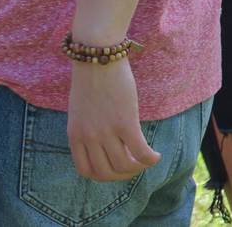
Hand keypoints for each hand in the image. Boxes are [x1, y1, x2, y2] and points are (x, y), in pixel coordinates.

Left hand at [67, 58, 160, 181]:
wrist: (98, 56)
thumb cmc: (92, 78)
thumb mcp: (81, 110)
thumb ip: (88, 128)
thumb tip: (104, 141)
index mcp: (75, 136)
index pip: (86, 170)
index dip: (104, 175)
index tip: (116, 168)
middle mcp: (88, 138)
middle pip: (106, 172)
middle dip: (123, 175)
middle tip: (135, 167)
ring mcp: (106, 131)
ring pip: (124, 165)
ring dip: (138, 168)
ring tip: (147, 160)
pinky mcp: (125, 122)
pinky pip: (140, 151)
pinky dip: (150, 159)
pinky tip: (156, 156)